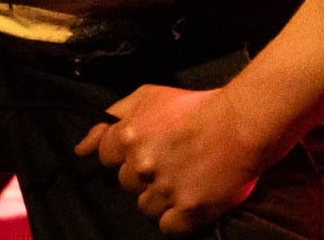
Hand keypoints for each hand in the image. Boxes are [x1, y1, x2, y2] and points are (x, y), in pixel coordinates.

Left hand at [75, 84, 261, 233]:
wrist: (241, 124)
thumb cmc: (195, 106)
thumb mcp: (148, 96)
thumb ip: (112, 117)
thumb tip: (82, 147)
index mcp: (128, 136)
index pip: (105, 158)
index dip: (123, 155)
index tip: (143, 152)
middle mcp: (142, 165)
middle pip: (127, 184)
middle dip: (143, 176)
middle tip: (169, 163)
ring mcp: (165, 190)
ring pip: (146, 207)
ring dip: (160, 198)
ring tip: (182, 181)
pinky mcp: (188, 211)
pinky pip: (168, 226)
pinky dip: (178, 218)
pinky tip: (190, 200)